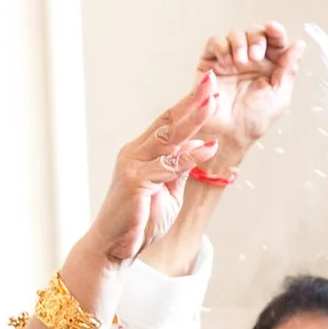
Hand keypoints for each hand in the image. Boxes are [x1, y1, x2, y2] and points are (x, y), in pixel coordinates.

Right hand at [85, 73, 218, 263]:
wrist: (114, 247)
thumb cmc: (139, 221)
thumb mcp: (167, 190)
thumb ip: (180, 168)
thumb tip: (201, 144)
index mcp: (141, 152)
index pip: (168, 123)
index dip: (188, 104)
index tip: (208, 87)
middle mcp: (135, 153)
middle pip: (168, 122)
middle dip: (191, 101)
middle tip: (211, 80)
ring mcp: (133, 165)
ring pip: (168, 139)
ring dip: (193, 120)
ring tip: (213, 103)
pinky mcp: (135, 181)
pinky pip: (169, 166)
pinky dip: (190, 156)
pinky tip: (208, 147)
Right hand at [197, 23, 298, 159]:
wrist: (227, 133)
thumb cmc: (254, 121)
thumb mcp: (279, 96)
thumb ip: (289, 69)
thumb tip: (299, 44)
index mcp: (269, 67)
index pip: (275, 41)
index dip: (275, 31)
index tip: (273, 29)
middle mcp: (250, 61)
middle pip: (255, 33)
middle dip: (257, 39)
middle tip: (256, 56)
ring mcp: (230, 60)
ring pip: (235, 34)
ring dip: (240, 42)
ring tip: (241, 61)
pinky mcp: (210, 63)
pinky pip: (215, 43)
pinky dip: (222, 46)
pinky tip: (227, 62)